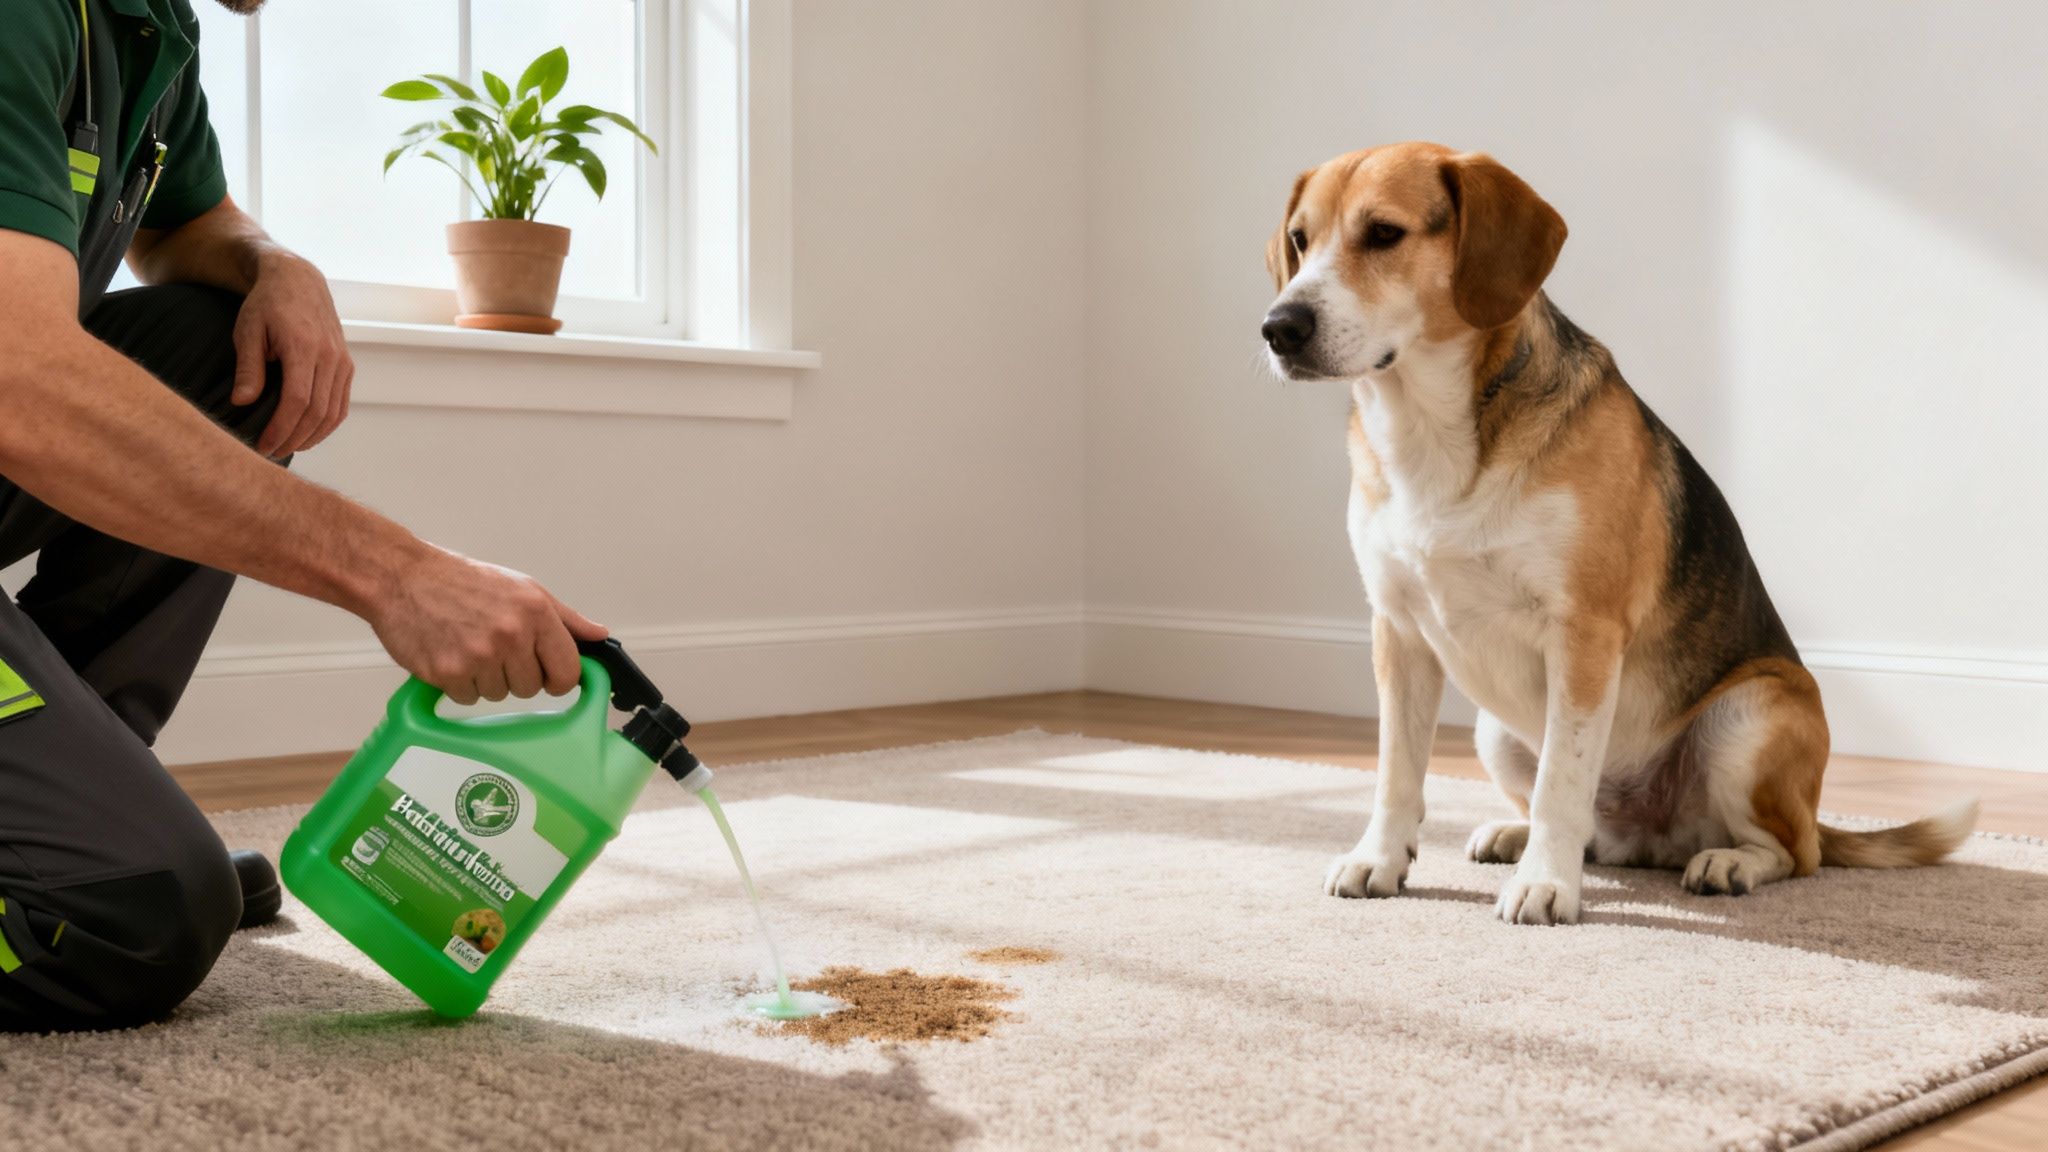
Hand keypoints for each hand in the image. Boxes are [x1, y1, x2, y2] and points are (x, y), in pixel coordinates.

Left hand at [233, 251, 352, 458]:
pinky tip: (307, 435)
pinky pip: (341, 405)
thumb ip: (249, 367)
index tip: (262, 445)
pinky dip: (326, 425)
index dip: (281, 428)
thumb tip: (242, 403)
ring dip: (311, 437)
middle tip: (269, 453)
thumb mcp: (248, 330)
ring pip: (333, 413)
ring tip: (287, 447)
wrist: (298, 281)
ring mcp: (342, 362)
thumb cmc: (266, 304)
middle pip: (317, 412)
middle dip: (293, 438)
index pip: (297, 400)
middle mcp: (330, 356)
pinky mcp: (347, 366)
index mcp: (304, 346)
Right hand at [367, 546, 607, 704]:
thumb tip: (599, 635)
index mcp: (536, 612)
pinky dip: (460, 684)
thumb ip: (565, 618)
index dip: (558, 678)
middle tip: (495, 648)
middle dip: (517, 675)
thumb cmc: (464, 582)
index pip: (568, 671)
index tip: (547, 673)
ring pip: (499, 695)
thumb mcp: (524, 589)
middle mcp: (511, 635)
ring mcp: (478, 656)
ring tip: (469, 646)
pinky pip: (467, 699)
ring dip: (486, 679)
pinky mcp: (447, 673)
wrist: (403, 578)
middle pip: (532, 688)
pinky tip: (451, 654)